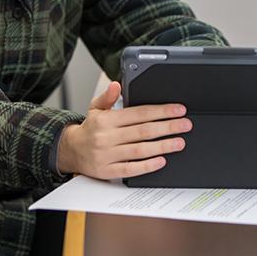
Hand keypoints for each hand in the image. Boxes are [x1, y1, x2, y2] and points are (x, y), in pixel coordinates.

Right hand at [56, 81, 190, 178]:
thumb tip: (117, 85)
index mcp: (106, 119)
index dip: (161, 111)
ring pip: (140, 150)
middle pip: (143, 131)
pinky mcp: (108, 171)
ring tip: (180, 142)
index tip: (178, 110)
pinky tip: (162, 160)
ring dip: (163, 146)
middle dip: (168, 127)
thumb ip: (107, 96)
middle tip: (185, 125)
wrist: (71, 151)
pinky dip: (147, 165)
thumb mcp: (95, 108)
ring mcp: (107, 155)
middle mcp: (106, 137)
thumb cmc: (90, 129)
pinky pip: (130, 169)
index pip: (139, 113)